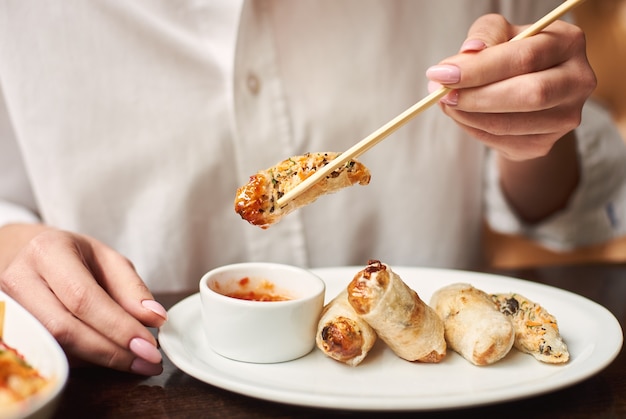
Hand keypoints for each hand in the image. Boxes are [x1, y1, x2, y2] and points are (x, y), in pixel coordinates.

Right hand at [0, 224, 166, 375]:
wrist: (29, 258)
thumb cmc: (74, 258)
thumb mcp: (108, 260)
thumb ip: (132, 289)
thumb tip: (155, 318)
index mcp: (48, 252)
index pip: (83, 298)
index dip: (117, 326)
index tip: (148, 345)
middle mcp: (19, 280)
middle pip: (65, 328)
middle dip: (110, 351)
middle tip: (147, 362)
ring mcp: (7, 308)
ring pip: (54, 347)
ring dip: (99, 361)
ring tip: (135, 362)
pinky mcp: (8, 330)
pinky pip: (48, 355)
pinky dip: (83, 362)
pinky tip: (108, 359)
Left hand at [425, 13, 595, 160]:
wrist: (529, 90)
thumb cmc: (512, 53)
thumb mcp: (501, 33)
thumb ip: (486, 35)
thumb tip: (470, 52)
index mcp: (569, 43)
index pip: (525, 58)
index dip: (480, 68)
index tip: (442, 73)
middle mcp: (577, 82)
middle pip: (527, 95)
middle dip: (476, 96)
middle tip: (442, 93)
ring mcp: (564, 118)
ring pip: (508, 124)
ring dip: (467, 115)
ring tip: (446, 102)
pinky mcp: (543, 144)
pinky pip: (500, 141)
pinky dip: (473, 128)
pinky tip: (462, 115)